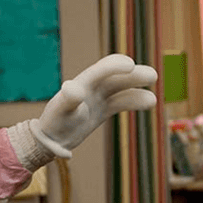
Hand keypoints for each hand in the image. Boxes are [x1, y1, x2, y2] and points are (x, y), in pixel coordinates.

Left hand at [32, 54, 157, 156]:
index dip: (114, 65)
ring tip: (152, 100)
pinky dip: (135, 101)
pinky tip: (150, 101)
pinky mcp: (102, 110)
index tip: (130, 64)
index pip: (100, 70)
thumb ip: (68, 98)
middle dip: (133, 75)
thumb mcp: (61, 110)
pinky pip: (121, 102)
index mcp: (80, 83)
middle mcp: (90, 88)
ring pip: (120, 89)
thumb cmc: (54, 122)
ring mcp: (97, 98)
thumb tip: (75, 88)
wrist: (50, 138)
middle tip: (152, 76)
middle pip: (114, 77)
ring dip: (136, 89)